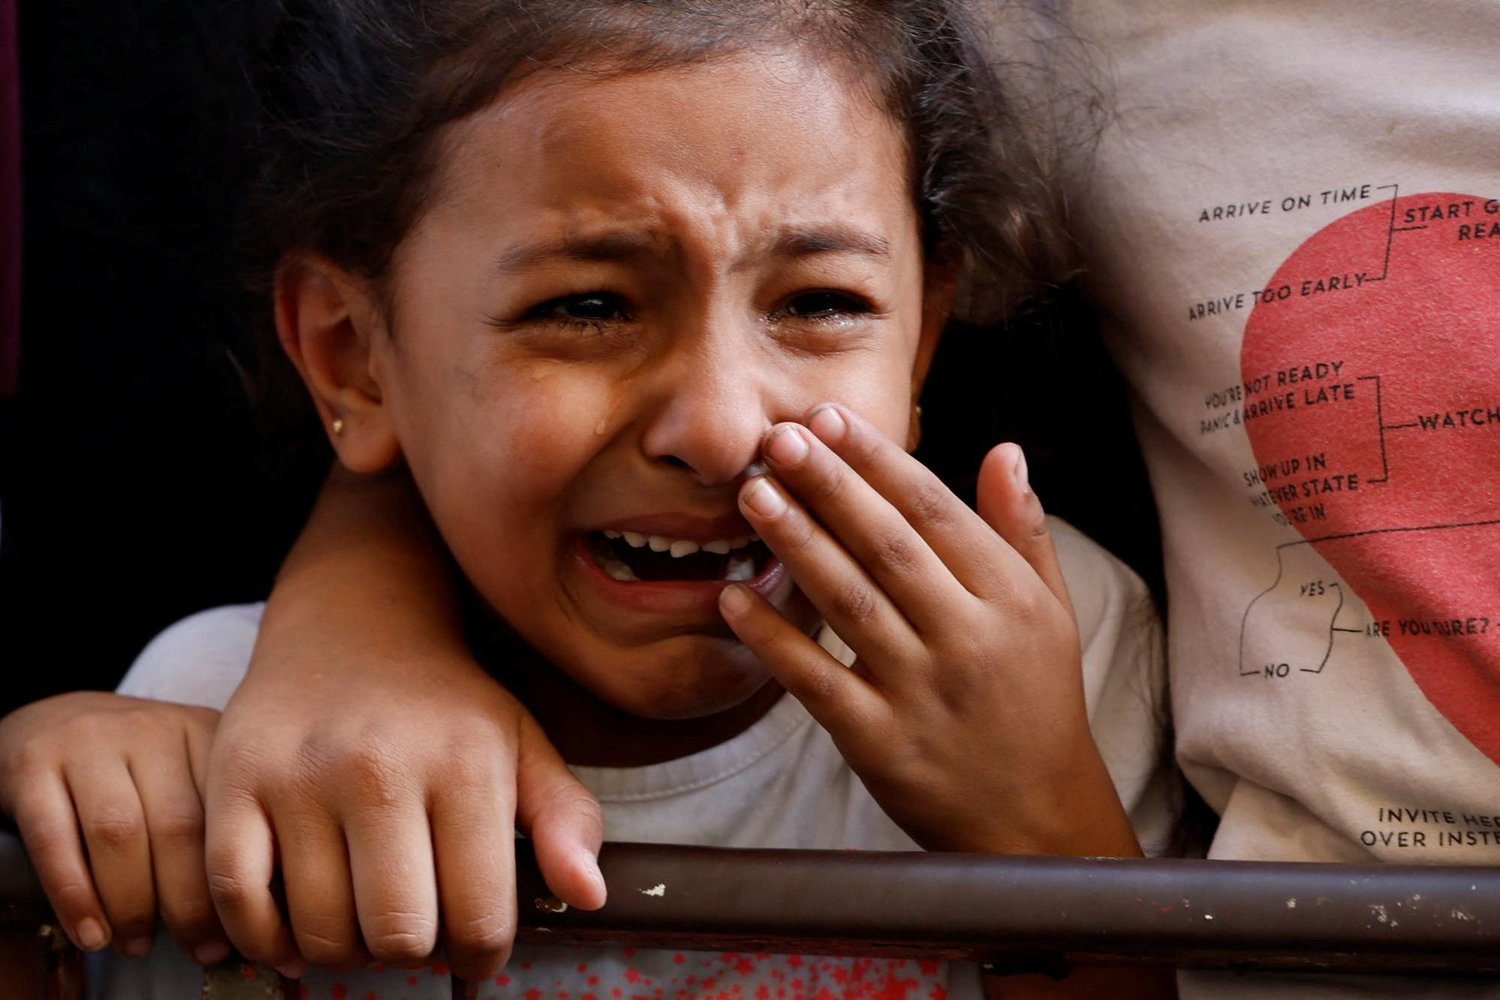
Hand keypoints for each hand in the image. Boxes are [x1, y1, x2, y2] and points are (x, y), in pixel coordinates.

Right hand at [0, 692, 224, 960]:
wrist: (51, 718)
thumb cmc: (133, 768)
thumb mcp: (185, 773)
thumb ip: (216, 823)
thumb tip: (255, 905)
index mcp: (203, 732)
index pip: (230, 811)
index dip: (236, 879)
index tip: (238, 931)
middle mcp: (152, 727)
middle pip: (179, 825)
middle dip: (189, 902)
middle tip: (195, 949)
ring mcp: (90, 740)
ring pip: (119, 832)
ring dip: (132, 903)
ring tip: (136, 944)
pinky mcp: (34, 762)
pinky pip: (56, 837)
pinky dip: (75, 894)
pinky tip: (91, 932)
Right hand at [205, 631, 605, 980]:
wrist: (355, 625)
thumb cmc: (448, 704)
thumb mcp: (523, 745)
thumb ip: (567, 819)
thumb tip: (589, 895)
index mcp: (464, 764)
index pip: (478, 918)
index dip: (480, 956)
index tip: (473, 945)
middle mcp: (379, 767)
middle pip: (397, 936)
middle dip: (413, 951)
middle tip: (415, 922)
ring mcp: (300, 774)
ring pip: (320, 930)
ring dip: (346, 946)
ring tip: (364, 910)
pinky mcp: (236, 780)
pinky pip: (238, 901)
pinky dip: (267, 936)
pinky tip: (299, 924)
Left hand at [719, 403, 1139, 856]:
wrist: (1035, 821)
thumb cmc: (1037, 703)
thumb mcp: (1050, 612)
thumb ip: (1021, 530)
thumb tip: (1004, 449)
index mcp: (1009, 598)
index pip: (936, 512)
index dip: (878, 461)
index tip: (829, 418)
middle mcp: (967, 638)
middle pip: (888, 546)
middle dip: (830, 485)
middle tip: (779, 437)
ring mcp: (921, 692)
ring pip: (849, 602)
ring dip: (797, 543)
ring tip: (753, 493)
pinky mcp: (879, 742)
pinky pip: (816, 681)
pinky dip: (773, 639)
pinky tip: (732, 598)